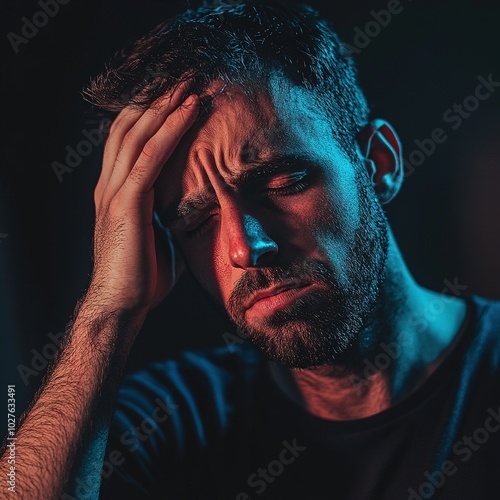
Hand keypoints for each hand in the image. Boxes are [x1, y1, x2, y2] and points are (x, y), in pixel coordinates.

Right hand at [86, 82, 199, 315]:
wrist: (122, 305)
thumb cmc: (144, 275)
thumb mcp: (161, 235)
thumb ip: (171, 213)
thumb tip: (197, 205)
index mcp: (118, 190)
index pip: (131, 139)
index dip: (152, 112)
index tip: (179, 93)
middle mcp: (110, 183)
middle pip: (131, 125)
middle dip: (158, 97)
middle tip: (186, 75)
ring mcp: (114, 191)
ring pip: (138, 133)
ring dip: (166, 104)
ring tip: (191, 81)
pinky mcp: (126, 203)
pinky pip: (149, 158)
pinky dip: (170, 130)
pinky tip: (188, 111)